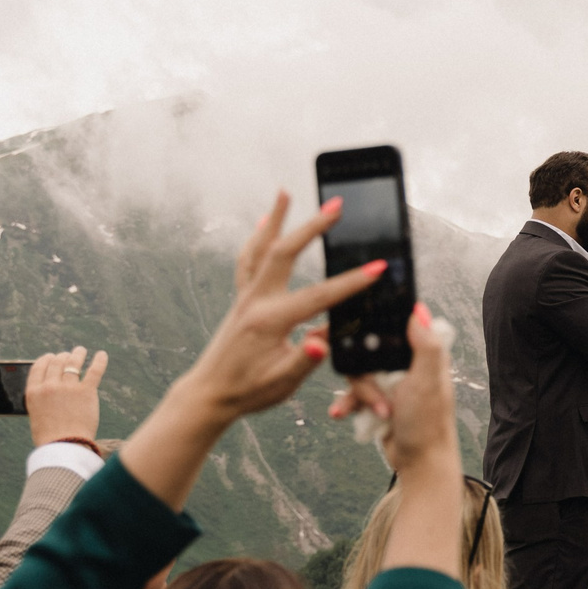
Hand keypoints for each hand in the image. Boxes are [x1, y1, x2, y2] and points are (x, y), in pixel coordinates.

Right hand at [26, 347, 107, 446]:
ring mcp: (68, 388)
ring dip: (78, 354)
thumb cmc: (50, 436)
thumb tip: (49, 390)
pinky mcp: (86, 392)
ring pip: (73, 363)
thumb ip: (42, 400)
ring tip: (81, 350)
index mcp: (34, 392)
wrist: (64, 446)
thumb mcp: (37, 415)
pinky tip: (102, 355)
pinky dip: (99, 361)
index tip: (52, 356)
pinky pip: (94, 370)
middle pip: (57, 363)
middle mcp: (49, 386)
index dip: (47, 359)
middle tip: (69, 355)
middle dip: (63, 357)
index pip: (39, 367)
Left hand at [121, 193, 385, 510]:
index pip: (318, 295)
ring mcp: (245, 297)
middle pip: (284, 253)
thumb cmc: (248, 391)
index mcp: (271, 321)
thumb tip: (320, 340)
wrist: (209, 394)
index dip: (351, 282)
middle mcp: (255, 301)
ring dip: (275, 219)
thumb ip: (302, 360)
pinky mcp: (242, 300)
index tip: (377, 268)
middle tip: (335, 205)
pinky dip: (257, 239)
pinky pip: (248, 260)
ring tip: (284, 193)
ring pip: (261, 248)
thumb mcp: (281, 383)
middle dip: (312, 227)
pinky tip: (263, 224)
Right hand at [331, 302, 457, 481]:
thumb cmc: (429, 423)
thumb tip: (419, 310)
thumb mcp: (428, 382)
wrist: (418, 462)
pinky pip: (353, 394)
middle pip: (369, 353)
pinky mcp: (379, 399)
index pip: (397, 328)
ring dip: (361, 395)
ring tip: (375, 412)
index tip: (359, 332)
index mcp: (425, 355)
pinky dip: (348, 404)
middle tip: (376, 394)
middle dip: (365, 377)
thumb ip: (426, 346)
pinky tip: (341, 413)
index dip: (378, 328)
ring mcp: (392, 383)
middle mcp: (408, 365)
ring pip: (359, 375)